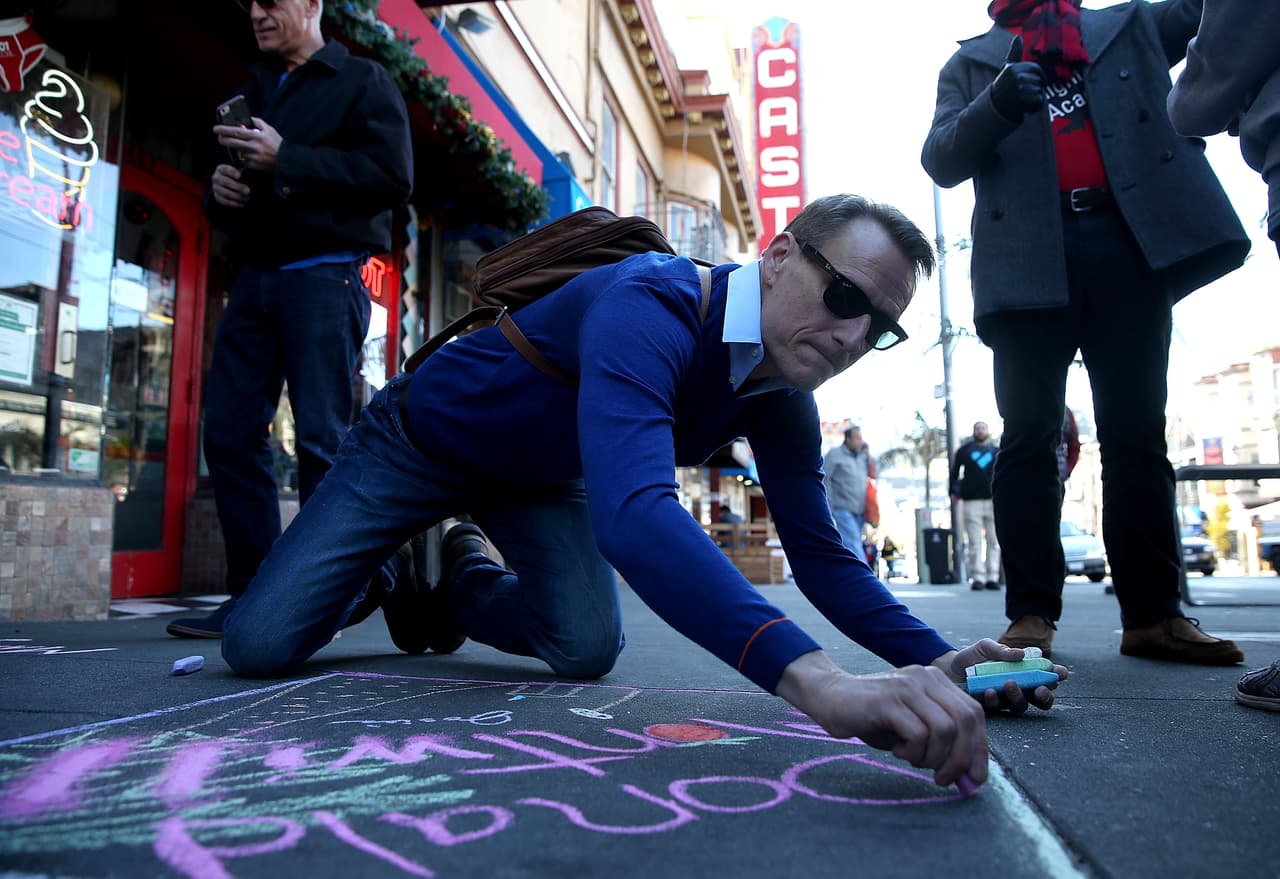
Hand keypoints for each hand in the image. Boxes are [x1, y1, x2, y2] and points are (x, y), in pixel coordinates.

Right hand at [211, 163, 250, 207]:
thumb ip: (243, 173)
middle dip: (238, 187)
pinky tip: (242, 204)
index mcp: (221, 169)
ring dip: (237, 197)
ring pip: (225, 193)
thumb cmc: (237, 177)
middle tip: (248, 191)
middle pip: (225, 182)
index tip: (240, 176)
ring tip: (247, 198)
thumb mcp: (239, 172)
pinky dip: (234, 203)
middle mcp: (216, 178)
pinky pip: (224, 201)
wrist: (230, 186)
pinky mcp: (217, 197)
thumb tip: (247, 175)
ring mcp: (215, 188)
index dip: (232, 172)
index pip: (225, 169)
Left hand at [215, 116, 282, 171]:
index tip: (216, 128)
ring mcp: (253, 157)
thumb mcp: (269, 129)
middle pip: (232, 142)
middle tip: (220, 137)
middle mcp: (254, 147)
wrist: (286, 160)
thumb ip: (257, 122)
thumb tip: (246, 119)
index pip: (236, 131)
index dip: (224, 129)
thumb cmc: (277, 144)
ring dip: (235, 148)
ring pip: (237, 152)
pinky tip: (247, 155)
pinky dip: (243, 157)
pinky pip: (243, 160)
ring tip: (239, 146)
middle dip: (223, 139)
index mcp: (257, 136)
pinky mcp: (253, 166)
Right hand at [776, 651, 987, 788]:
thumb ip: (941, 743)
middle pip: (966, 721)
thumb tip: (970, 776)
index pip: (974, 714)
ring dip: (934, 758)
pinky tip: (896, 750)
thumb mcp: (913, 728)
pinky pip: (918, 734)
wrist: (829, 697)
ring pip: (945, 729)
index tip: (975, 777)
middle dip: (961, 759)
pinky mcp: (888, 699)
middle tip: (943, 780)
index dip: (980, 749)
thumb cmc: (873, 717)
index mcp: (937, 681)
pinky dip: (912, 752)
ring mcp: (907, 686)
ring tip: (914, 762)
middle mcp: (926, 678)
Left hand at [934, 639, 1067, 713]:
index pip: (1045, 677)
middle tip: (1041, 689)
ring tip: (1010, 684)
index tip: (1060, 672)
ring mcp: (1004, 701)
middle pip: (1041, 699)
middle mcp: (1018, 690)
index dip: (1056, 676)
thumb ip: (1001, 650)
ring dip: (1019, 696)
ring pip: (1020, 706)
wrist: (948, 669)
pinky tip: (990, 691)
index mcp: (1023, 674)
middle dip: (1045, 695)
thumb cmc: (972, 658)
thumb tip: (1020, 654)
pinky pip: (997, 709)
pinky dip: (995, 699)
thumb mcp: (985, 647)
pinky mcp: (989, 709)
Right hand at [989, 35, 1045, 121]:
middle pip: (1039, 80)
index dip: (1038, 77)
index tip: (1031, 83)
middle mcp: (1015, 76)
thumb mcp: (1008, 68)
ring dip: (1034, 98)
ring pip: (1039, 91)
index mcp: (1013, 68)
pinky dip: (1034, 107)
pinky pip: (1038, 100)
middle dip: (1034, 88)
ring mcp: (1017, 88)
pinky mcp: (1021, 100)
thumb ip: (1015, 53)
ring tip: (1022, 100)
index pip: (1037, 70)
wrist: (995, 108)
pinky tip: (1024, 108)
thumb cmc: (1004, 86)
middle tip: (1021, 93)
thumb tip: (1018, 36)